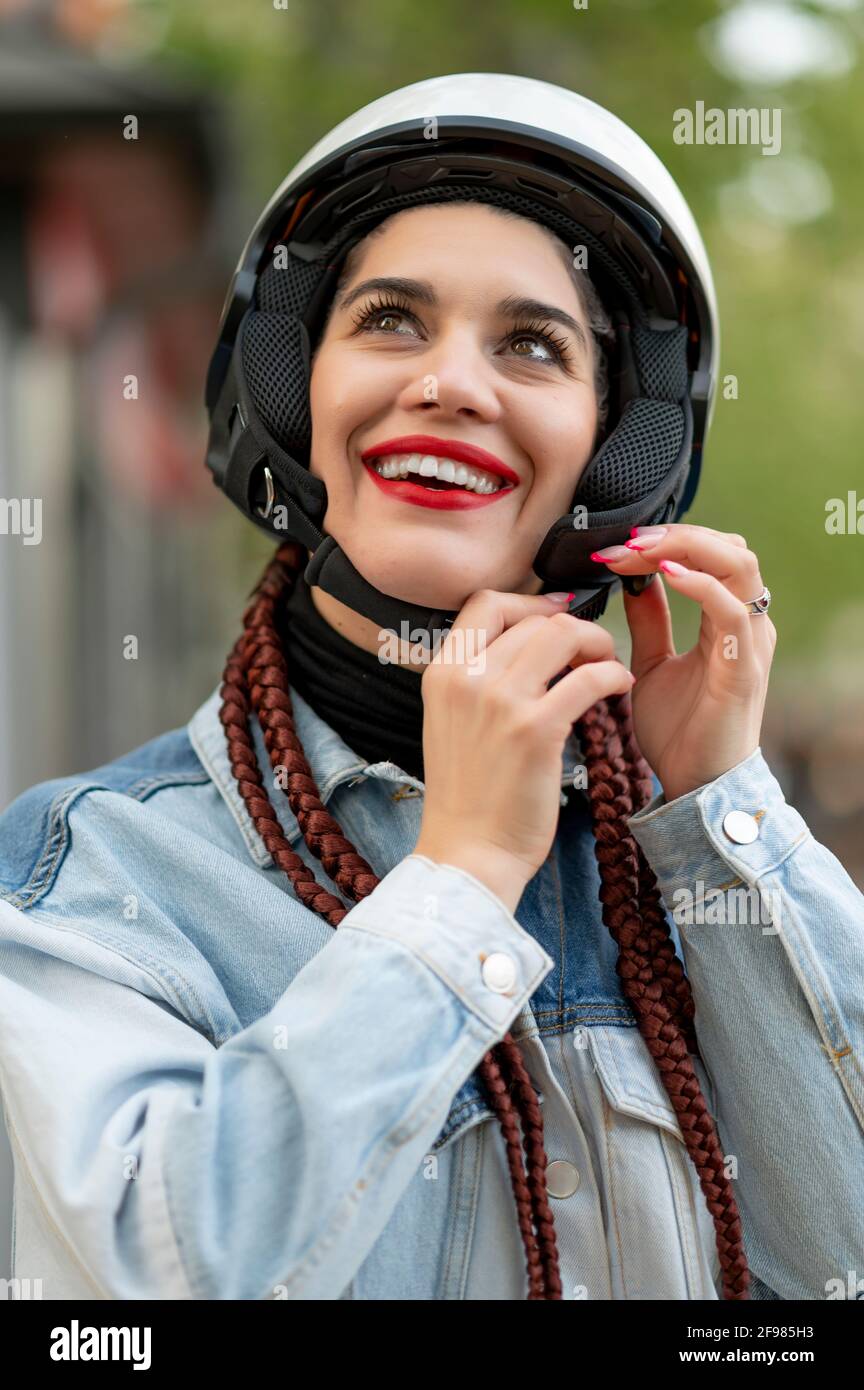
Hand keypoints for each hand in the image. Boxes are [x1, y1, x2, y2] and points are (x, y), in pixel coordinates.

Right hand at [415, 589, 634, 909]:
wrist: (468, 854)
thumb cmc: (467, 797)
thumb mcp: (451, 723)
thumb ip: (475, 682)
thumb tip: (521, 646)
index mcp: (442, 673)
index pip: (486, 602)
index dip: (529, 601)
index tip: (555, 616)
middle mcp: (466, 678)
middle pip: (533, 617)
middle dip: (573, 627)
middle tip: (593, 651)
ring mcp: (500, 701)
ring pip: (562, 634)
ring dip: (597, 642)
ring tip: (609, 664)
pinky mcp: (536, 729)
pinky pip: (589, 677)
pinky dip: (613, 674)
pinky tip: (620, 686)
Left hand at [590, 523, 776, 802]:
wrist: (693, 786)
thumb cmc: (679, 730)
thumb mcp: (652, 663)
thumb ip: (650, 620)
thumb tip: (633, 578)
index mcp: (727, 619)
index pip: (710, 554)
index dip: (664, 540)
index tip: (615, 548)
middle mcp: (747, 623)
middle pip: (729, 547)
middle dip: (674, 535)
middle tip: (625, 541)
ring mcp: (750, 644)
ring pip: (738, 565)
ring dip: (686, 548)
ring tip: (641, 551)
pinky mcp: (744, 670)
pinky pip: (733, 613)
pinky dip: (701, 587)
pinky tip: (665, 578)